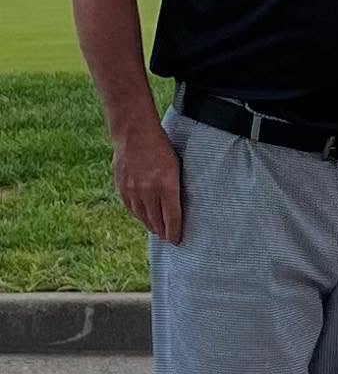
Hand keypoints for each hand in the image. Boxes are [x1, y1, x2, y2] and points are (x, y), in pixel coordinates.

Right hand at [113, 123, 182, 243]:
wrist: (134, 133)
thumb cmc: (160, 144)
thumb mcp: (176, 162)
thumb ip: (175, 184)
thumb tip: (178, 202)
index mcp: (167, 184)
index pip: (172, 217)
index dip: (175, 231)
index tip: (177, 240)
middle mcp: (149, 191)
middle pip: (157, 221)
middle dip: (163, 232)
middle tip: (168, 239)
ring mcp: (134, 191)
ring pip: (143, 217)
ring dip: (151, 226)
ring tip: (157, 231)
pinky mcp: (122, 189)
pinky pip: (131, 209)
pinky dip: (138, 215)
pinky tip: (143, 218)